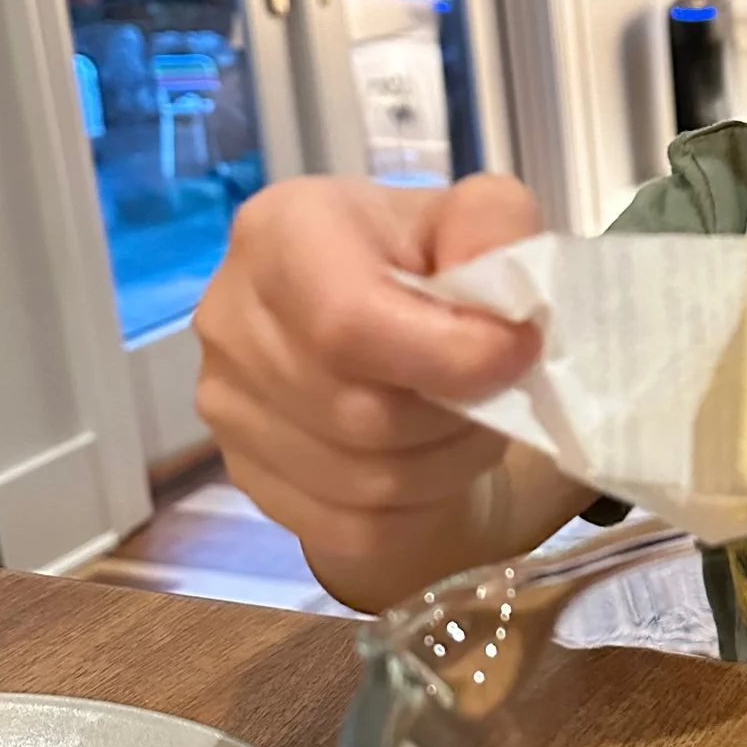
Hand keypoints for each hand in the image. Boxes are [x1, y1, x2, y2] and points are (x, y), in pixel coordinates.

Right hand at [194, 173, 544, 592]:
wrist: (379, 334)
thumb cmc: (424, 267)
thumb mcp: (471, 218)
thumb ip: (493, 226)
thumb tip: (504, 303)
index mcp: (281, 234)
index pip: (349, 323)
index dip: (450, 356)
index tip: (518, 352)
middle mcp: (232, 319)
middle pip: (363, 414)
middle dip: (457, 416)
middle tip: (496, 392)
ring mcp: (228, 407)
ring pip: (365, 483)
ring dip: (444, 464)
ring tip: (465, 423)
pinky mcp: (245, 478)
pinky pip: (352, 528)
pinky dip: (415, 508)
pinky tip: (429, 463)